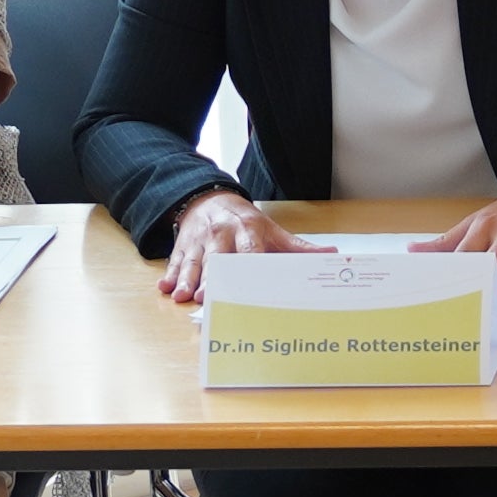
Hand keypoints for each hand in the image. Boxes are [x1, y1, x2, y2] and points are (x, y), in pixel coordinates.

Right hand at [154, 190, 302, 305]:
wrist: (209, 198)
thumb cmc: (245, 221)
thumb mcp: (272, 230)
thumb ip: (298, 248)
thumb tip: (332, 256)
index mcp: (247, 230)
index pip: (249, 250)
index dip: (248, 266)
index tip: (249, 283)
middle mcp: (221, 235)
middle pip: (216, 259)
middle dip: (211, 278)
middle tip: (207, 297)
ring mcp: (199, 241)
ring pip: (193, 262)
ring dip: (188, 280)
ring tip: (183, 296)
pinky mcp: (183, 247)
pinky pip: (175, 262)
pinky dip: (170, 275)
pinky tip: (165, 288)